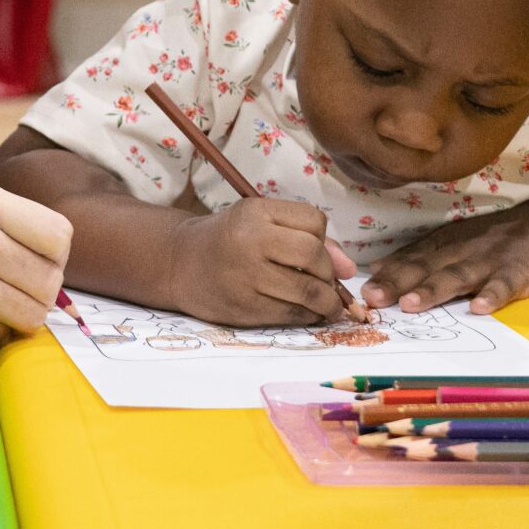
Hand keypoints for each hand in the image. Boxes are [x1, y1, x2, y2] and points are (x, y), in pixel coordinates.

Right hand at [171, 197, 360, 326]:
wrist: (179, 263)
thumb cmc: (229, 239)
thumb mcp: (261, 222)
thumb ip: (307, 237)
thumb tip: (349, 269)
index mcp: (256, 212)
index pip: (314, 222)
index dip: (324, 239)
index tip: (317, 251)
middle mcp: (250, 241)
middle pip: (313, 256)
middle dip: (328, 273)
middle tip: (327, 282)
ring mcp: (246, 277)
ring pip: (307, 292)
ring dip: (327, 302)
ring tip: (329, 305)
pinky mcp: (244, 308)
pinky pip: (291, 315)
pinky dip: (308, 316)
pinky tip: (306, 312)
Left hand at [365, 202, 528, 315]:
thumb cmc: (496, 239)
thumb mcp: (456, 240)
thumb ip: (420, 255)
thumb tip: (377, 269)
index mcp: (445, 244)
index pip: (410, 259)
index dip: (385, 274)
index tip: (360, 290)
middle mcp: (462, 250)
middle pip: (426, 267)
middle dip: (397, 282)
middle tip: (372, 298)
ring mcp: (490, 260)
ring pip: (458, 276)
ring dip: (434, 289)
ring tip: (411, 304)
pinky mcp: (518, 272)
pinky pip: (504, 285)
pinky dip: (492, 295)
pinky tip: (480, 309)